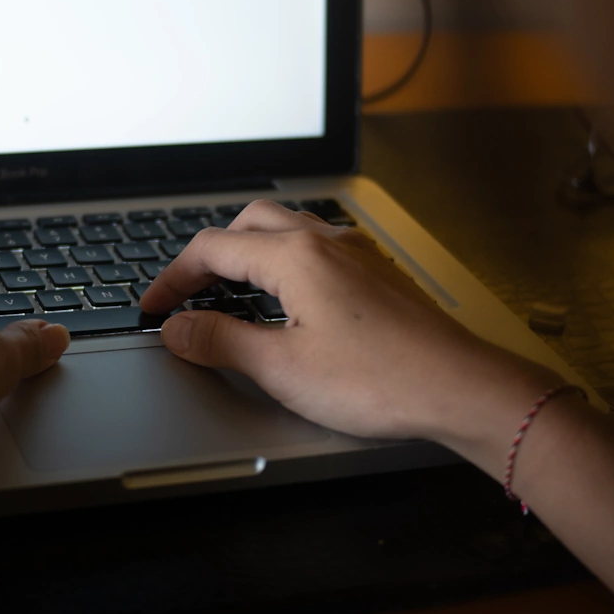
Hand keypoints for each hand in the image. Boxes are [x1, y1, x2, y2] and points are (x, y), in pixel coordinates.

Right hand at [138, 201, 556, 454]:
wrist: (460, 388)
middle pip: (246, 225)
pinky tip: (288, 298)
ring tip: (228, 290)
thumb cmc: (380, 380)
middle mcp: (324, 242)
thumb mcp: (282, 368)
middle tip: (186, 294)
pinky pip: (316, 247)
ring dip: (247, 252)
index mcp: (294, 256)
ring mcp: (355, 254)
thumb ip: (220, 342)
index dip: (171, 279)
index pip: (211, 250)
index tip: (153, 307)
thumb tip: (177, 329)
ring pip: (285, 229)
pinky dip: (283, 260)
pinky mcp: (376, 273)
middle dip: (208, 256)